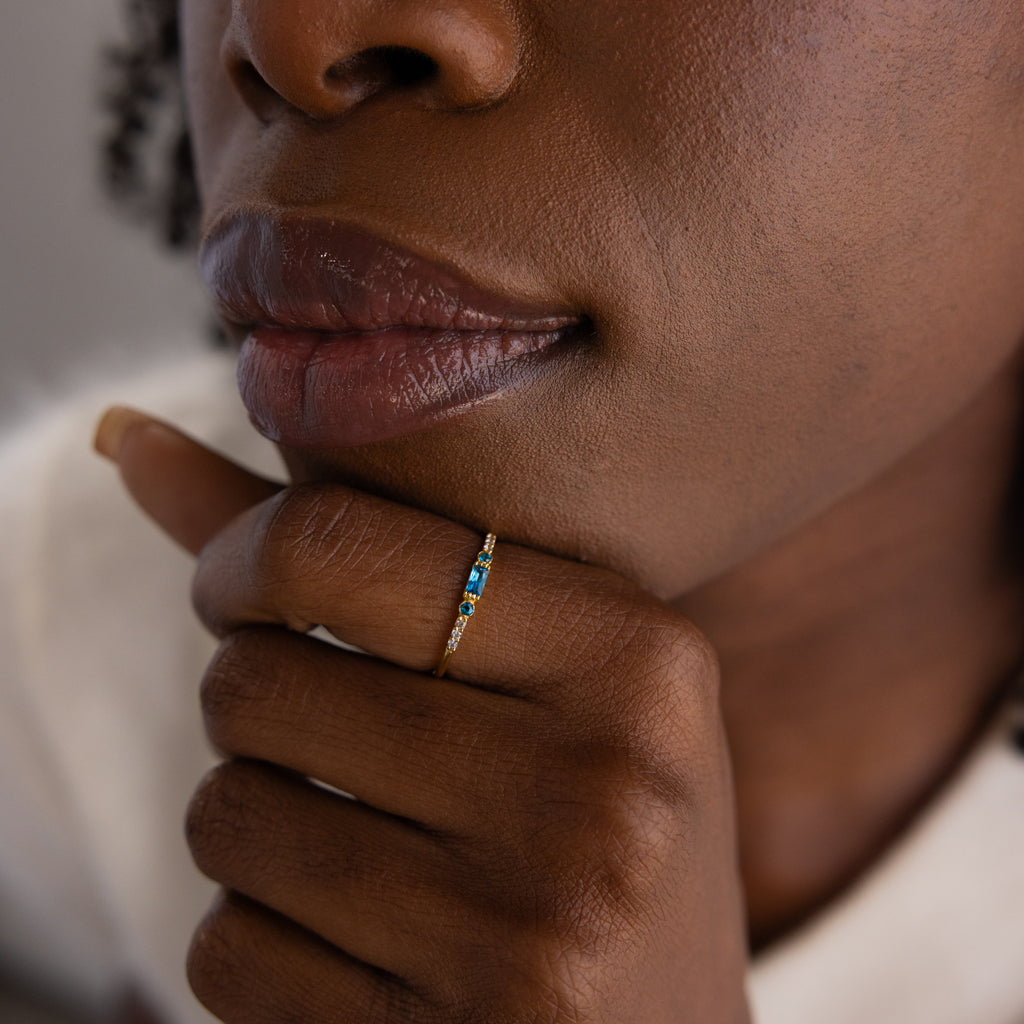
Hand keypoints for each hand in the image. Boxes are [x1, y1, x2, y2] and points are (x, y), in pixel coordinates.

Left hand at [98, 408, 751, 1023]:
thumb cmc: (588, 819)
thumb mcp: (535, 669)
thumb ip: (340, 549)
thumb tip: (121, 434)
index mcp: (633, 656)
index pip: (334, 546)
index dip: (238, 561)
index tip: (239, 593)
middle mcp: (598, 785)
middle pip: (255, 682)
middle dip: (249, 698)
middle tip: (318, 725)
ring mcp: (529, 928)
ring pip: (224, 818)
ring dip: (250, 817)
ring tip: (357, 837)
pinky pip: (226, 950)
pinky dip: (257, 934)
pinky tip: (358, 942)